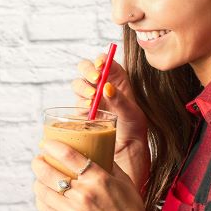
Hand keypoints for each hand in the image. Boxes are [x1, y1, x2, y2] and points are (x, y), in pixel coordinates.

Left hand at [32, 139, 153, 210]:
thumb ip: (108, 164)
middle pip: (49, 173)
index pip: (68, 156)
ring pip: (43, 192)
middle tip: (38, 160)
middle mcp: (84, 195)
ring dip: (38, 182)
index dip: (52, 146)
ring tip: (40, 179)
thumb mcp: (124, 181)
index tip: (46, 143)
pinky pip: (46, 210)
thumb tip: (95, 151)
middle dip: (38, 163)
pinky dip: (41, 200)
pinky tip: (43, 196)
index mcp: (98, 179)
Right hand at [71, 55, 149, 188]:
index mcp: (117, 79)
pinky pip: (76, 103)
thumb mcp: (132, 113)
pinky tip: (88, 110)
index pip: (106, 62)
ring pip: (79, 84)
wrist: (126, 150)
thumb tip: (107, 87)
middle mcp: (101, 86)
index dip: (101, 59)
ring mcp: (90, 98)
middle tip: (95, 79)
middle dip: (88, 70)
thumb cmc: (134, 129)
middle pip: (87, 69)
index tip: (101, 64)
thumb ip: (120, 100)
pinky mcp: (82, 112)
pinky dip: (80, 104)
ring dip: (83, 88)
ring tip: (92, 98)